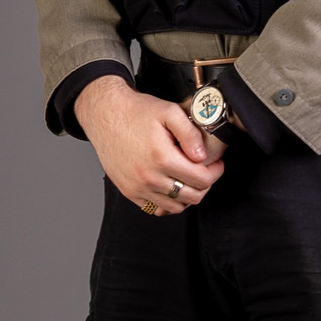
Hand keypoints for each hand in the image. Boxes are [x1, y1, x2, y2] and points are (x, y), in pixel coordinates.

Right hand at [75, 76, 224, 214]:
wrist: (105, 114)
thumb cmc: (135, 112)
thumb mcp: (168, 112)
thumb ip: (190, 133)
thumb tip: (202, 156)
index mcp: (162, 158)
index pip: (202, 180)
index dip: (216, 172)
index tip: (216, 164)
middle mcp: (149, 177)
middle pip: (193, 196)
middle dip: (205, 184)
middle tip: (206, 170)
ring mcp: (137, 188)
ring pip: (176, 207)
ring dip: (188, 195)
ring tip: (189, 178)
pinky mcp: (129, 192)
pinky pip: (156, 209)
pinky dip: (168, 202)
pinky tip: (172, 187)